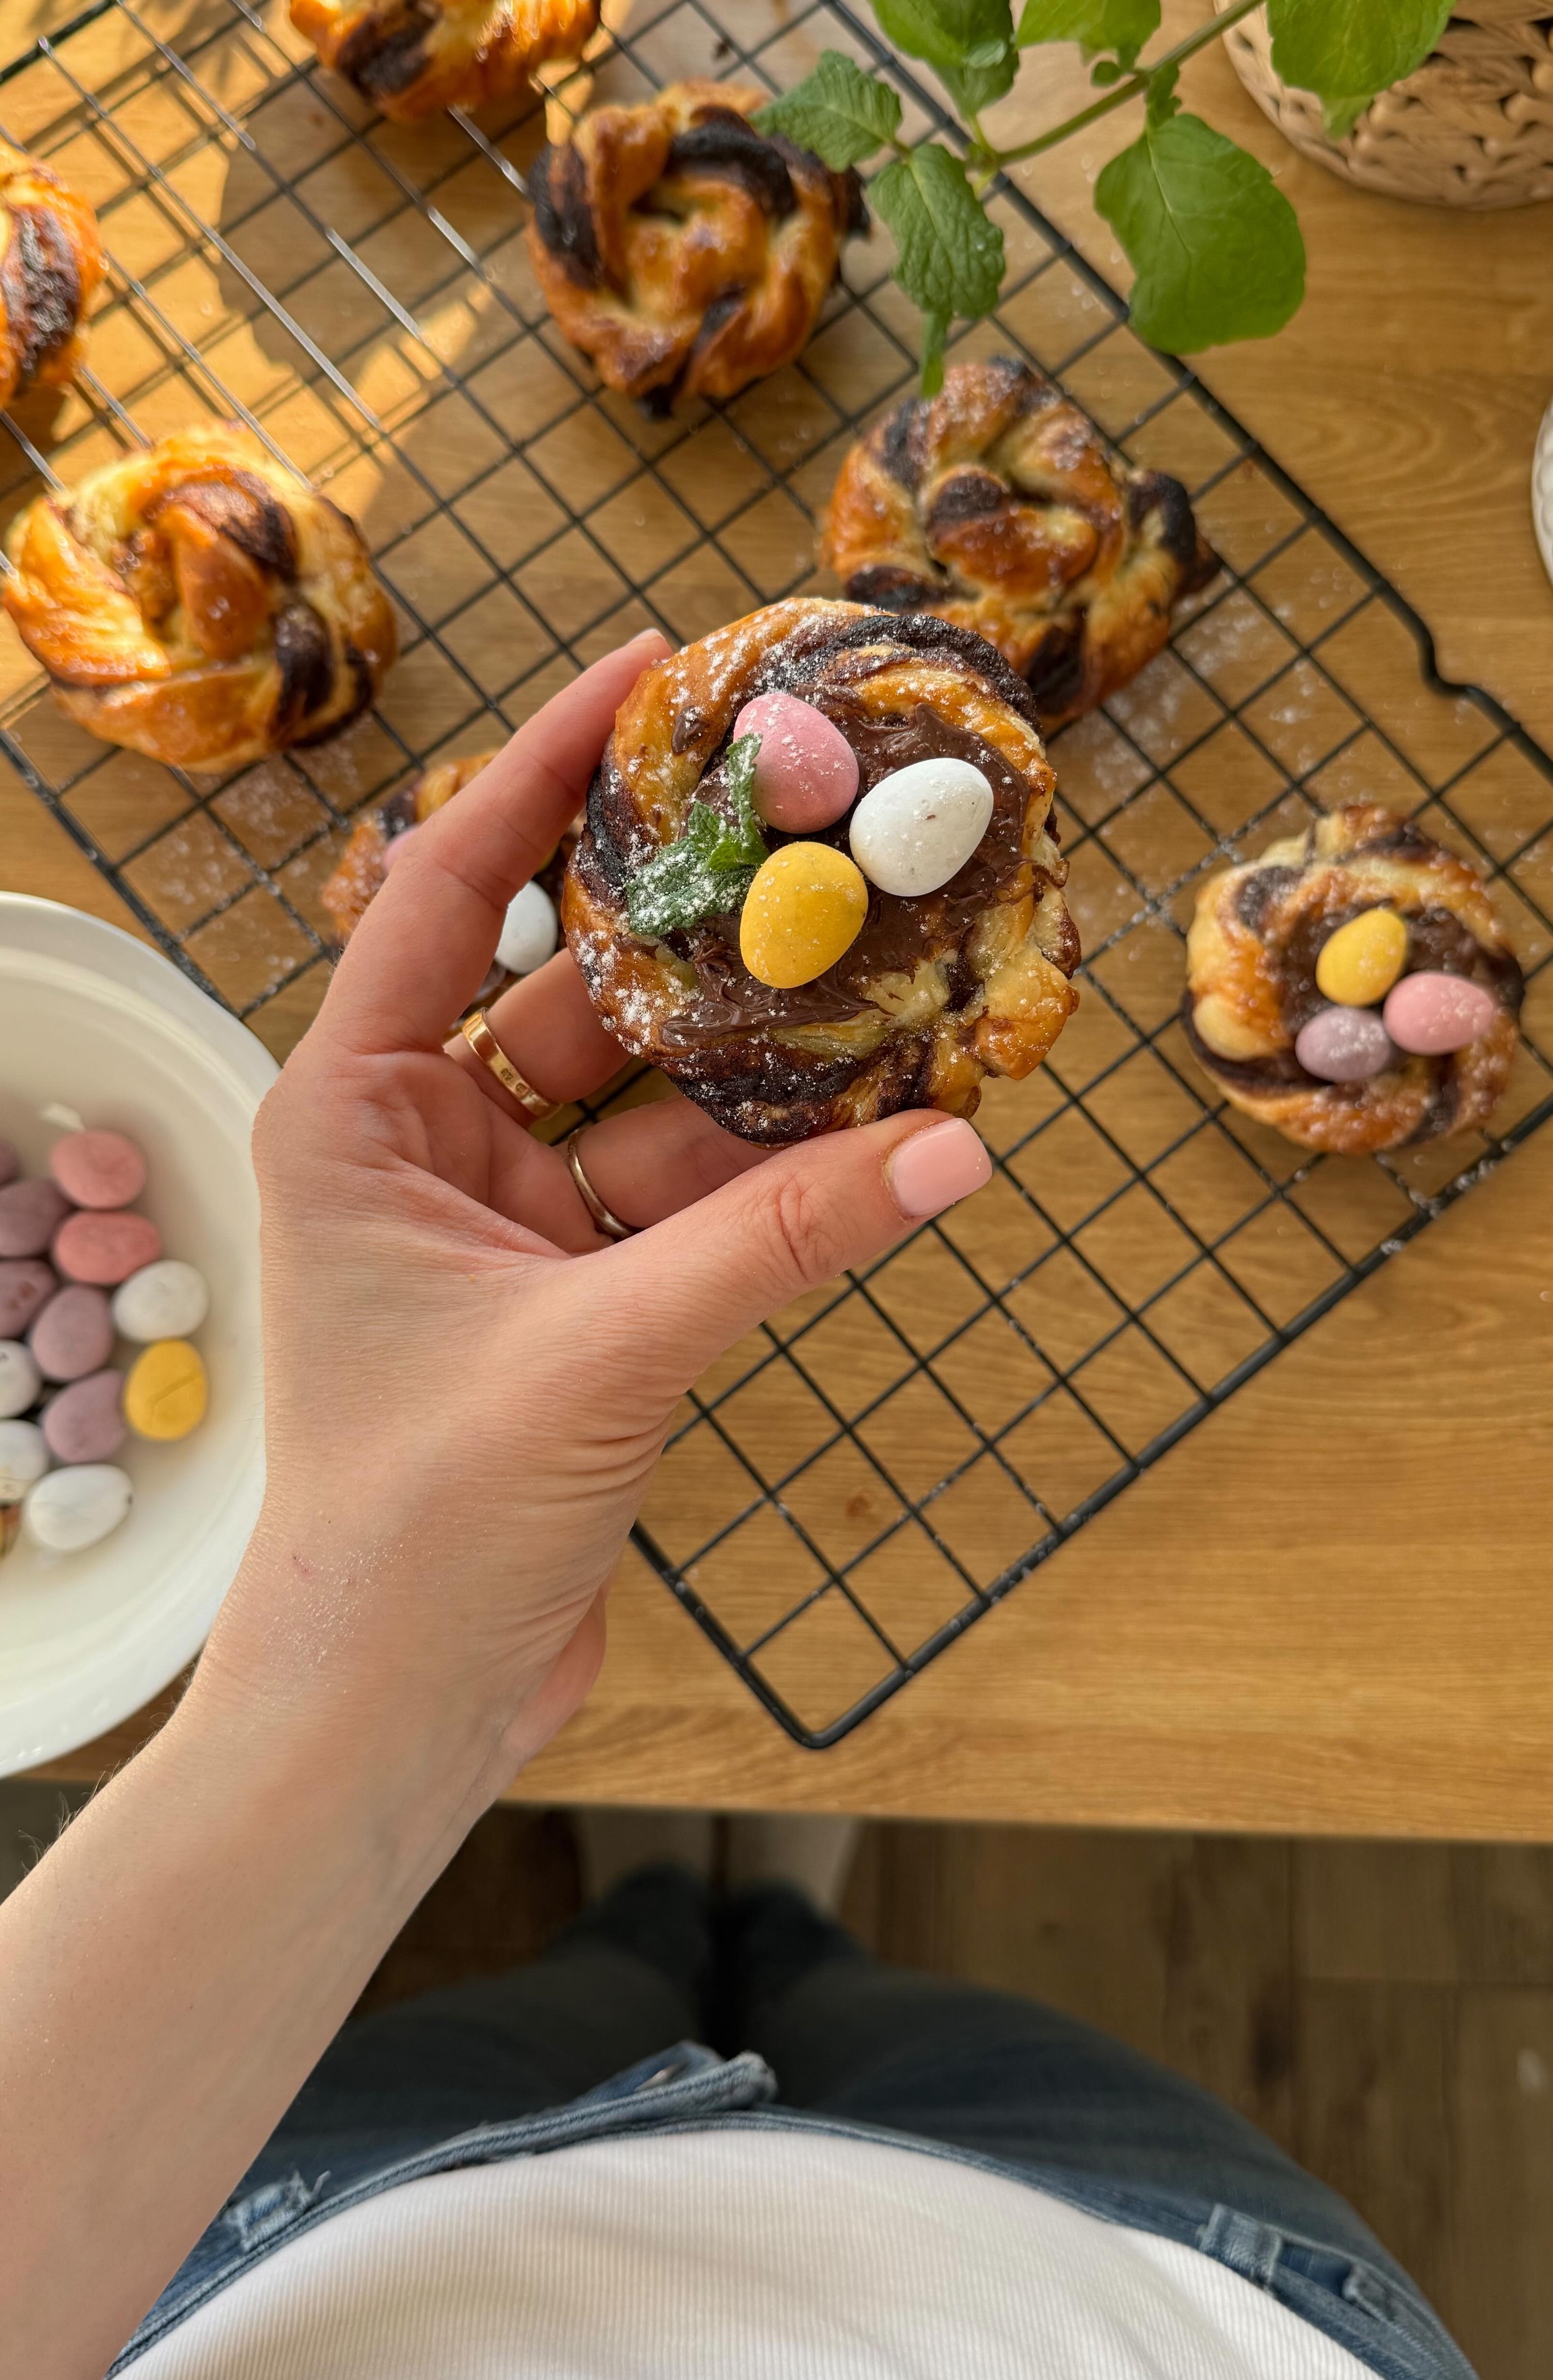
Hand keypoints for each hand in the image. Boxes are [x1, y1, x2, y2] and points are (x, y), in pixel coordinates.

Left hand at [201, 630, 992, 1805]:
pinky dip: (781, 1171)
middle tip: (807, 811)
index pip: (443, 892)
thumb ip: (782, 1242)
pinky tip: (888, 1121)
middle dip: (689, 916)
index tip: (643, 672)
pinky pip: (694, 1198)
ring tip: (887, 962)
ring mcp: (510, 1227)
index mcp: (353, 1114)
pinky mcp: (583, 1303)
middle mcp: (424, 1147)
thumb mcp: (604, 1352)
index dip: (539, 772)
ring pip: (654, 1100)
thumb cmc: (421, 1523)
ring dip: (761, 1057)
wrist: (401, 1707)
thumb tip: (959, 1148)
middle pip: (569, 986)